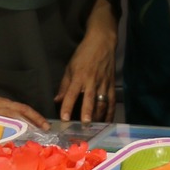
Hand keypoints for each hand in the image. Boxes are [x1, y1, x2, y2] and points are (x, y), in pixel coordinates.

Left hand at [56, 0, 117, 121]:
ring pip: (102, 101)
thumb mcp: (70, 67)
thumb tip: (57, 101)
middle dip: (88, 112)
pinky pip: (112, 100)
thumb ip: (64, 85)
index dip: (68, 106)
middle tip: (85, 125)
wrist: (103, 42)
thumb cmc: (84, 54)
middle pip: (90, 99)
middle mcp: (92, 81)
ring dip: (99, 115)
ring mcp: (104, 83)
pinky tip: (107, 121)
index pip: (72, 93)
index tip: (65, 118)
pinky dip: (110, 112)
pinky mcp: (112, 84)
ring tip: (94, 127)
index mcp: (79, 76)